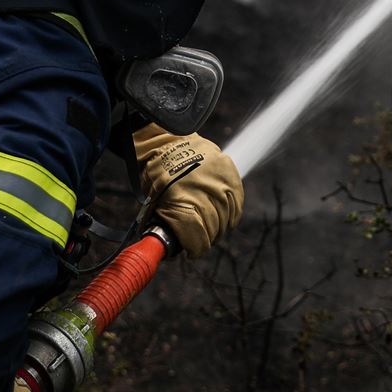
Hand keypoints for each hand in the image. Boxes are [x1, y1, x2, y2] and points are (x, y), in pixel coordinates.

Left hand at [130, 125, 243, 257]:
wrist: (165, 139)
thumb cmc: (155, 173)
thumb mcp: (154, 200)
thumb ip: (168, 223)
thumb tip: (173, 248)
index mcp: (181, 199)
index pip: (197, 235)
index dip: (195, 248)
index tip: (192, 252)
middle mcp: (204, 189)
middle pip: (214, 227)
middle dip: (206, 239)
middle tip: (200, 242)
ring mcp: (218, 178)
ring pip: (227, 215)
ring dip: (220, 228)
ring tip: (212, 231)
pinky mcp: (228, 169)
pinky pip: (237, 200)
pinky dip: (232, 214)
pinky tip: (225, 220)